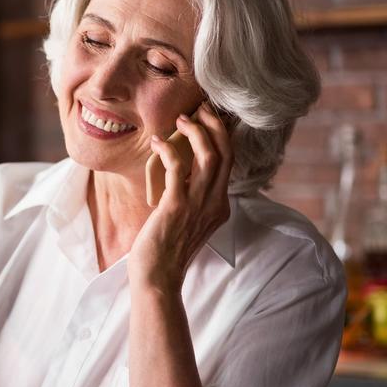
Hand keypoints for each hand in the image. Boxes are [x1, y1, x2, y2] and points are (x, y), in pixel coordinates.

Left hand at [129, 103, 232, 289]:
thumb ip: (191, 199)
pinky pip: (177, 169)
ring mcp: (198, 205)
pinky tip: (157, 143)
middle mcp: (215, 203)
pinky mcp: (177, 207)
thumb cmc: (166, 250)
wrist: (158, 278)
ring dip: (196, 132)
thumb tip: (179, 174)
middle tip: (200, 108)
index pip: (229, 162)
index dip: (222, 136)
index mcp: (220, 206)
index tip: (209, 118)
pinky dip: (168, 151)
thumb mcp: (188, 222)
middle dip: (215, 125)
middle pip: (225, 153)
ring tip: (181, 119)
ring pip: (209, 156)